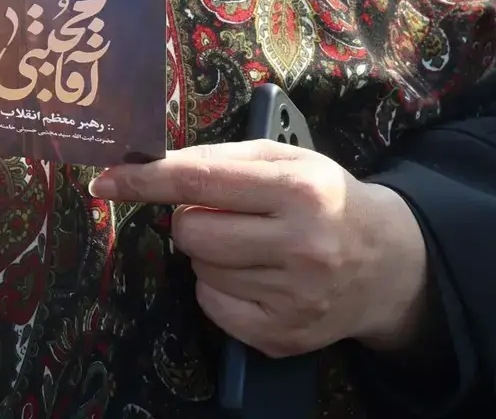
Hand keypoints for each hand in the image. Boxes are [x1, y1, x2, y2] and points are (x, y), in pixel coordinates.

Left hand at [91, 141, 434, 358]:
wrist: (389, 263)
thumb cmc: (326, 199)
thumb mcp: (287, 161)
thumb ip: (221, 158)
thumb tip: (151, 166)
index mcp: (299, 190)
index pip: (200, 180)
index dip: (145, 180)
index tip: (106, 180)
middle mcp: (301, 245)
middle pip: (191, 231)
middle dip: (192, 218)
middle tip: (226, 215)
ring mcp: (294, 298)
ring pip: (199, 269)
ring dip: (210, 253)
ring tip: (252, 245)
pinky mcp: (284, 336)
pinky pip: (212, 306)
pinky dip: (218, 288)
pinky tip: (254, 276)